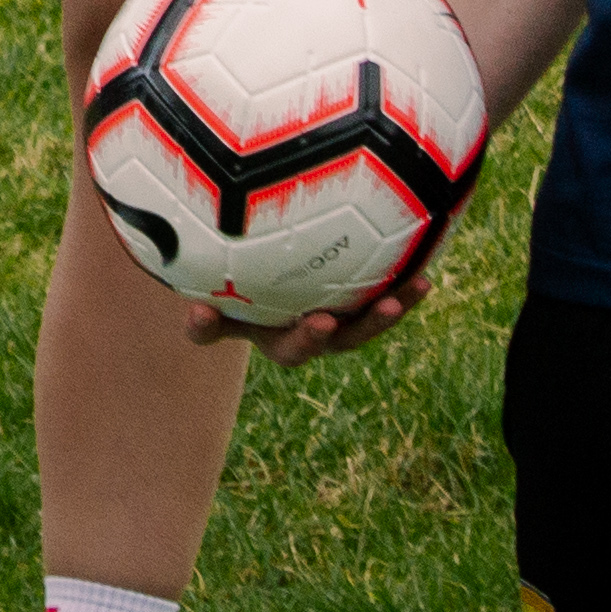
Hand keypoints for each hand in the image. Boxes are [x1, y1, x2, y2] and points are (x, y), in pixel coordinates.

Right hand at [211, 277, 428, 365]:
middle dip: (315, 336)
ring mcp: (334, 325)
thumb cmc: (245, 270)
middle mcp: (296, 333)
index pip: (215, 329)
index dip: (211, 326)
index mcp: (252, 326)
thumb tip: (187, 304)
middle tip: (320, 322)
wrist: (286, 267)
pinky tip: (423, 280)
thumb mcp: (214, 276)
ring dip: (376, 319)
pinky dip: (402, 297)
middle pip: (304, 344)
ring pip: (354, 330)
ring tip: (393, 302)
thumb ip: (202, 293)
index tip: (204, 310)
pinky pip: (383, 305)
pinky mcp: (362, 309)